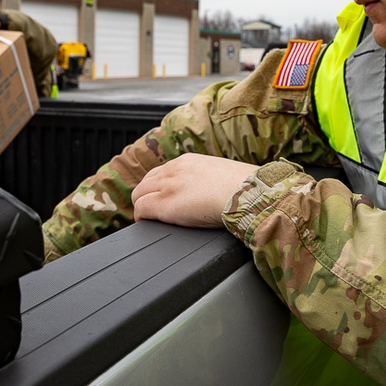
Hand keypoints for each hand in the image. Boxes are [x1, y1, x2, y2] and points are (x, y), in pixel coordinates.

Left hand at [131, 153, 257, 227]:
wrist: (246, 194)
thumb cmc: (243, 190)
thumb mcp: (221, 175)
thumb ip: (207, 179)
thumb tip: (211, 190)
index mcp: (187, 161)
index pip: (162, 171)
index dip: (158, 187)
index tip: (163, 197)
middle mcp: (174, 170)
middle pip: (146, 182)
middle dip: (146, 196)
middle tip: (152, 211)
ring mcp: (168, 186)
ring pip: (139, 194)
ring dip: (142, 206)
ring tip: (149, 219)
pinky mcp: (164, 204)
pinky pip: (141, 209)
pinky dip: (141, 217)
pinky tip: (147, 224)